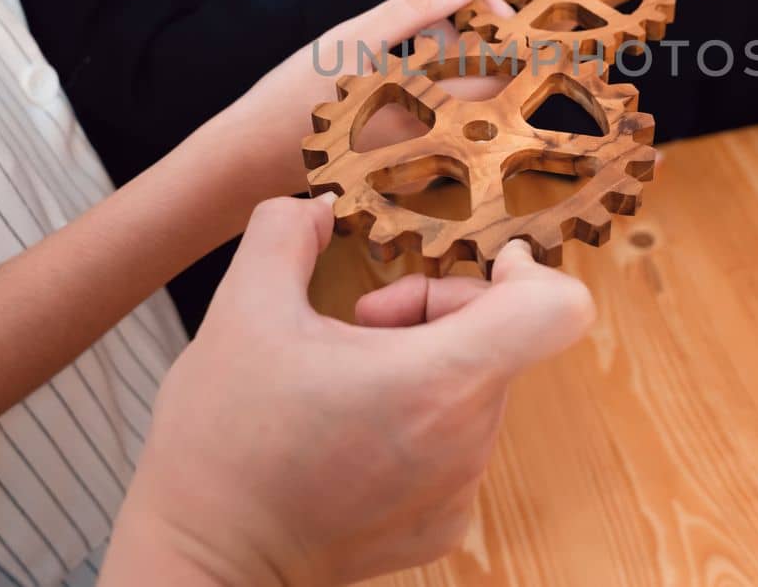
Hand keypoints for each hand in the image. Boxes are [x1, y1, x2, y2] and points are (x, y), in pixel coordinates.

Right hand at [100, 198, 596, 586]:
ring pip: (475, 389)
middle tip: (363, 320)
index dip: (534, 273)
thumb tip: (317, 205)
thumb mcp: (241, 310)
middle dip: (438, 310)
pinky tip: (348, 430)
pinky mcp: (442, 526)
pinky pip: (455, 444)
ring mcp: (459, 491)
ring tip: (344, 377)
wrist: (200, 563)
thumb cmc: (222, 446)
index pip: (557, 312)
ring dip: (423, 364)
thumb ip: (285, 230)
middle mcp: (466, 441)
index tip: (491, 263)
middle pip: (503, 340)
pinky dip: (416, 421)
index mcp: (437, 382)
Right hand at [223, 0, 492, 196]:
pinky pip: (439, 94)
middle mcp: (439, 135)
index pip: (505, 64)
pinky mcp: (407, 141)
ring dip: (451, 34)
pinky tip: (399, 36)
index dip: (499, 17)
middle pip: (489, 70)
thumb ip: (420, 7)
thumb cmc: (295, 96)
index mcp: (437, 111)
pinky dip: (430, 59)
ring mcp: (424, 143)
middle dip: (474, 17)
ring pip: (463, 79)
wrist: (249, 155)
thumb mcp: (357, 38)